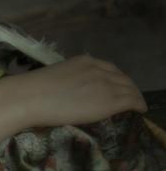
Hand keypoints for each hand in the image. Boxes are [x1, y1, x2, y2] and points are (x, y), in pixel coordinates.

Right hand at [7, 54, 147, 127]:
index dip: (116, 78)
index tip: (117, 86)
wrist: (29, 98)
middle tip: (129, 96)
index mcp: (83, 61)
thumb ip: (70, 79)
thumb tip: (71, 91)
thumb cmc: (32, 90)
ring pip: (130, 89)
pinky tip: (140, 110)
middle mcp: (98, 69)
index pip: (109, 68)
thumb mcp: (56, 76)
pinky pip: (132, 101)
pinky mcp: (109, 100)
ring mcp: (105, 84)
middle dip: (128, 86)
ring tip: (137, 104)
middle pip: (122, 77)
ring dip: (135, 96)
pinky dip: (139, 104)